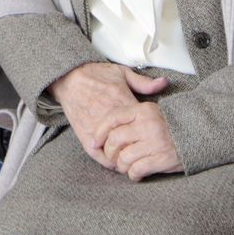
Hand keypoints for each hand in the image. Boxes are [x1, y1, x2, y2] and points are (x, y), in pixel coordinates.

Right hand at [50, 62, 169, 169]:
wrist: (69, 78)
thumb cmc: (96, 75)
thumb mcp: (122, 73)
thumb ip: (144, 82)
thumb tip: (164, 83)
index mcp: (122, 103)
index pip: (143, 127)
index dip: (151, 135)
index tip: (156, 138)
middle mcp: (110, 118)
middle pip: (131, 143)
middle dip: (140, 149)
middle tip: (147, 152)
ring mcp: (97, 129)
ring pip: (116, 153)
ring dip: (125, 158)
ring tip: (133, 159)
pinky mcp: (85, 135)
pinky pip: (99, 156)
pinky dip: (109, 162)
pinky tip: (116, 160)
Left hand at [102, 102, 182, 180]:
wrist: (199, 134)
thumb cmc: (168, 125)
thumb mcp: (150, 112)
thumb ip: (129, 116)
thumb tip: (104, 131)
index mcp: (143, 110)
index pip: (112, 118)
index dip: (99, 132)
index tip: (94, 142)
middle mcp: (148, 125)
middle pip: (115, 140)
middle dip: (110, 152)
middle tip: (114, 158)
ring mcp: (156, 142)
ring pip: (124, 157)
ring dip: (122, 166)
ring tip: (127, 166)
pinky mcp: (162, 159)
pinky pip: (137, 169)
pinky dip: (133, 174)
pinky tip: (137, 173)